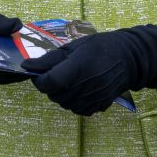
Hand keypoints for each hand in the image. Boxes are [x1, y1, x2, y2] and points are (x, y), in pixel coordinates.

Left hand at [21, 25, 156, 115]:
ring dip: (61, 94)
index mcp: (78, 67)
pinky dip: (74, 101)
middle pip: (54, 95)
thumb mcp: (74, 47)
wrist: (129, 58)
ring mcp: (93, 98)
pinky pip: (77, 109)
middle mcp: (85, 86)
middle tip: (57, 73)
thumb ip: (50, 59)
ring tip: (70, 80)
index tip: (39, 73)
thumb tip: (26, 66)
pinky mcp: (99, 106)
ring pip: (64, 104)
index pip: (49, 83)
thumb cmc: (100, 47)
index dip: (40, 80)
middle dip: (50, 86)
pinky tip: (80, 89)